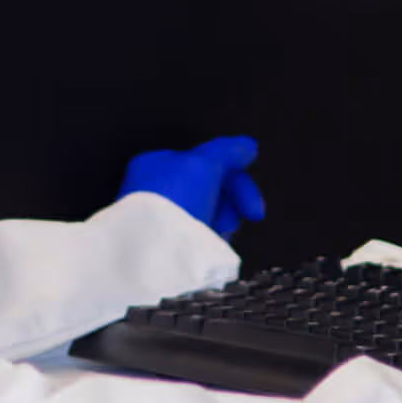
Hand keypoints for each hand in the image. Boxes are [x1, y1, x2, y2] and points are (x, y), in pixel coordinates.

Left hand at [120, 136, 264, 239]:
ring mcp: (160, 219)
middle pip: (210, 192)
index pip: (208, 163)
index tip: (251, 204)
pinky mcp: (163, 246)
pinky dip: (206, 244)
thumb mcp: (203, 165)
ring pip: (206, 218)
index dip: (236, 182)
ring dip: (219, 226)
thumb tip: (245, 145)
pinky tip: (204, 250)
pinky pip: (197, 240)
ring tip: (213, 236)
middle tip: (230, 223)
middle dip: (228, 207)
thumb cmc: (170, 206)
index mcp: (156, 164)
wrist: (150, 257)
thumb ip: (226, 150)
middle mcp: (154, 189)